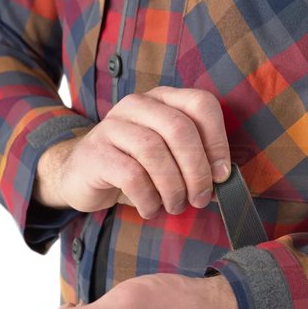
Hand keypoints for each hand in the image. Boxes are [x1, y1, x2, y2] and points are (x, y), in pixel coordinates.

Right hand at [33, 87, 230, 218]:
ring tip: (175, 206)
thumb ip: (196, 160)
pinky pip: (131, 175)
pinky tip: (151, 209)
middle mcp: (138, 105)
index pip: (201, 104)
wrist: (83, 176)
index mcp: (163, 100)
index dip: (217, 141)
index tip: (221, 175)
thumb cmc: (136, 168)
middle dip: (196, 170)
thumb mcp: (169, 158)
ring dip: (172, 187)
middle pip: (179, 129)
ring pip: (154, 151)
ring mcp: (112, 125)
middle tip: (199, 198)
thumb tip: (224, 179)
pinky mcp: (95, 152)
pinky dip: (148, 198)